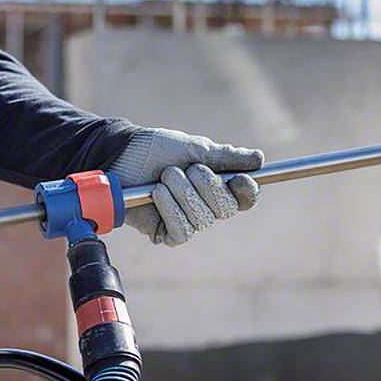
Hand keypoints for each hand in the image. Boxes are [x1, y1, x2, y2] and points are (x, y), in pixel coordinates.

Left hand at [109, 128, 262, 245]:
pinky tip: (157, 193)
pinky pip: (182, 231)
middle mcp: (205, 206)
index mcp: (216, 185)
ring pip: (202, 219)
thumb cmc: (156, 149)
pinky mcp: (166, 233)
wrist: (122, 154)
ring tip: (163, 177)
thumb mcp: (194, 147)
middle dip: (205, 184)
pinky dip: (170, 209)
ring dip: (181, 192)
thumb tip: (258, 159)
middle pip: (225, 209)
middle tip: (184, 168)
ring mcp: (186, 221)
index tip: (240, 179)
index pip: (244, 199)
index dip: (247, 192)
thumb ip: (225, 156)